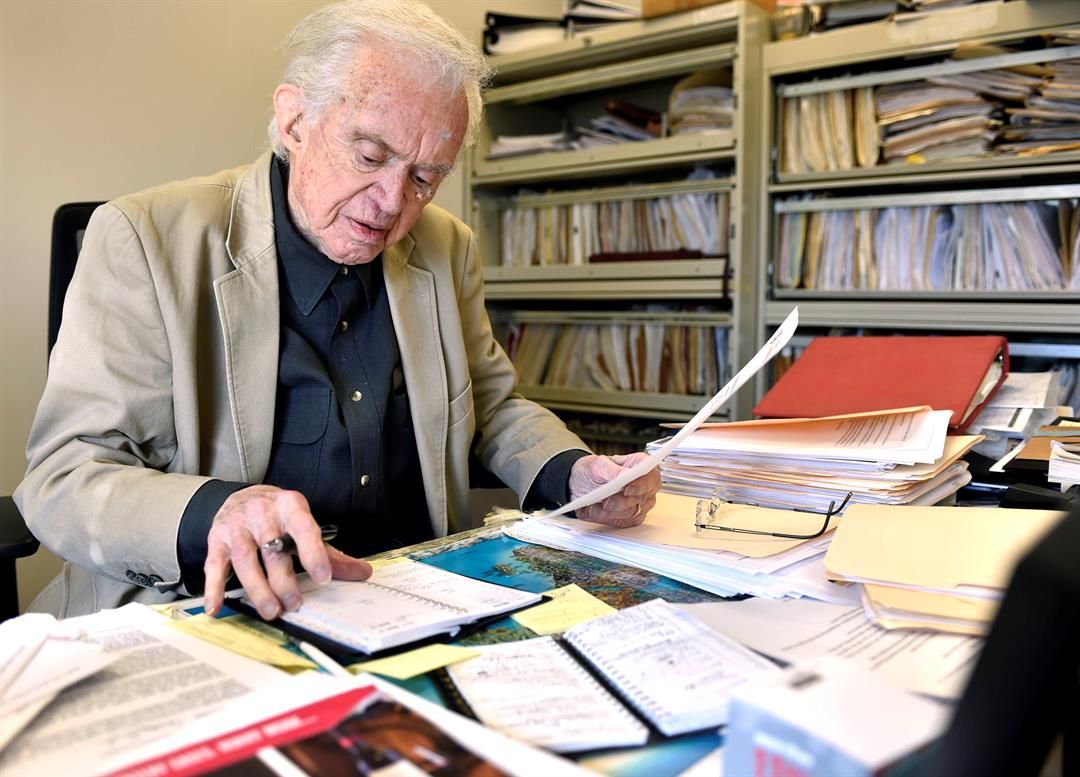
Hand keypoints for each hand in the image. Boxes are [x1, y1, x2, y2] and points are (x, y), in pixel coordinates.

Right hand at [203, 485, 370, 618]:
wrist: (242, 497)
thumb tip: (362, 573)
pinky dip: (214, 588)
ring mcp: (236, 527)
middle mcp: (261, 513)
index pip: (304, 528)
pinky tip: (217, 607)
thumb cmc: (279, 517)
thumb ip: (330, 553)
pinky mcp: (217, 540)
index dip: (314, 553)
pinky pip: (214, 566)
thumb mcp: (305, 526)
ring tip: (271, 610)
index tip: (323, 578)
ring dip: (258, 588)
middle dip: (284, 580)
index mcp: (290, 506)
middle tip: (294, 603)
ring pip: (245, 559)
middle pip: (272, 549)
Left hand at [568, 453, 659, 527]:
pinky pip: (623, 522)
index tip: (627, 490)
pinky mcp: (630, 517)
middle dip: (622, 502)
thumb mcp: (598, 465)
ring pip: (632, 513)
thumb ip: (613, 470)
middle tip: (605, 502)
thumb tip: (627, 475)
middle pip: (642, 498)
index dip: (642, 484)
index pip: (651, 475)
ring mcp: (639, 502)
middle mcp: (643, 485)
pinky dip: (607, 518)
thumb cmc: (592, 470)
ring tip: (594, 507)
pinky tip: (595, 511)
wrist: (578, 485)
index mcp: (640, 465)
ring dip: (611, 512)